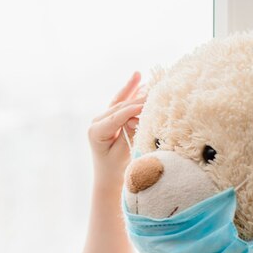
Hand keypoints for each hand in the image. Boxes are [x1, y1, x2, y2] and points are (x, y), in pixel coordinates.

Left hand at [88, 71, 146, 187]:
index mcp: (96, 132)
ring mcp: (102, 118)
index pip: (117, 116)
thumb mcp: (122, 154)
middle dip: (138, 98)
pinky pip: (120, 102)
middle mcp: (96, 122)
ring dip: (134, 90)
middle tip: (156, 88)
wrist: (108, 176)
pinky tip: (138, 77)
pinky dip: (130, 90)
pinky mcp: (109, 117)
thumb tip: (135, 115)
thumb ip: (127, 134)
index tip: (148, 102)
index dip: (133, 108)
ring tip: (146, 77)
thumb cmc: (115, 169)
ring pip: (121, 102)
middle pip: (120, 107)